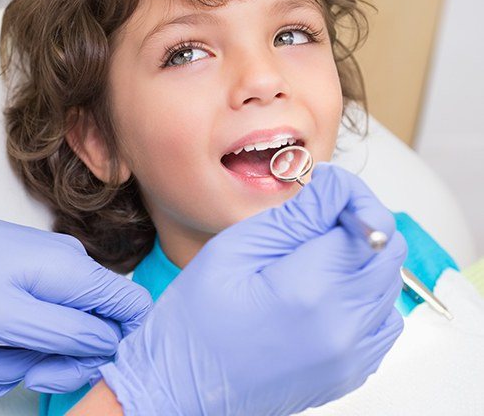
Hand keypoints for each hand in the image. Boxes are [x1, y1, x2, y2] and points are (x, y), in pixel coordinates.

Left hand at [0, 208, 151, 396]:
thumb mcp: (10, 318)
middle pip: (97, 327)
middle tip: (23, 377)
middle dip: (60, 361)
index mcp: (78, 273)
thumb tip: (110, 344)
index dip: (123, 344)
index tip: (87, 369)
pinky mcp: (39, 276)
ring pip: (66, 327)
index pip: (135, 306)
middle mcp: (75, 269)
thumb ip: (68, 333)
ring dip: (31, 356)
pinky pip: (46, 316)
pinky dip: (22, 341)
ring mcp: (57, 271)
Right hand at [94, 163, 406, 414]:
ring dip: (362, 257)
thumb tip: (336, 186)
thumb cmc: (196, 321)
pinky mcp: (351, 372)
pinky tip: (327, 289)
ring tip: (316, 256)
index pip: (370, 223)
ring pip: (389, 282)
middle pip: (389, 251)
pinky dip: (364, 293)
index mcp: (310, 290)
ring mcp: (351, 356)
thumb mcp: (236, 248)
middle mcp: (342, 328)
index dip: (351, 196)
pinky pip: (383, 319)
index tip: (328, 192)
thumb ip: (296, 215)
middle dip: (360, 222)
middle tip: (318, 219)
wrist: (183, 387)